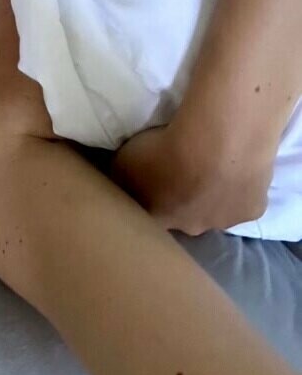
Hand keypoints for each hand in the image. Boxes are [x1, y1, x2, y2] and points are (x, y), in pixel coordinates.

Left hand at [110, 123, 270, 235]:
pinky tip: (237, 164)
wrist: (214, 145)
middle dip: (184, 198)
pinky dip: (241, 184)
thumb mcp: (123, 161)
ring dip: (214, 192)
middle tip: (185, 169)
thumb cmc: (162, 151)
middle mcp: (191, 228)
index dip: (151, 198)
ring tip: (214, 163)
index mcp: (159, 220)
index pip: (150, 215)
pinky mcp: (253, 209)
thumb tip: (120, 182)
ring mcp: (225, 221)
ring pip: (217, 209)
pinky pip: (244, 199)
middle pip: (185, 216)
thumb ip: (122, 176)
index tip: (152, 180)